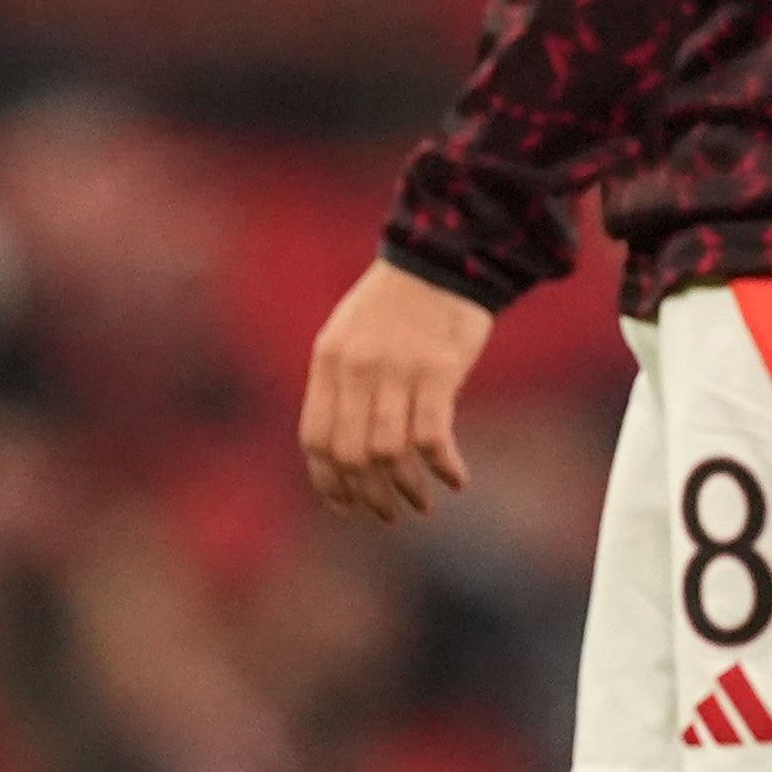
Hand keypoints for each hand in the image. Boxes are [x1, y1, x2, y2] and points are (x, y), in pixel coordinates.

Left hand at [299, 259, 494, 523]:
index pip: (315, 439)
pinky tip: (456, 479)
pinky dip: (444, 466)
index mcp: (328, 362)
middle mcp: (356, 369)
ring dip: (407, 489)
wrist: (444, 257)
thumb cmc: (397, 303)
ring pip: (388, 453)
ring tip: (422, 504)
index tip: (346, 507)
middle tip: (389, 514)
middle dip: (368, 496)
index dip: (328, 483)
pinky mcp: (438, 370)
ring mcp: (396, 370)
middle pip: (350, 455)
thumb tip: (340, 453)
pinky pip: (432, 436)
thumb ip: (340, 385)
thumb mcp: (349, 336)